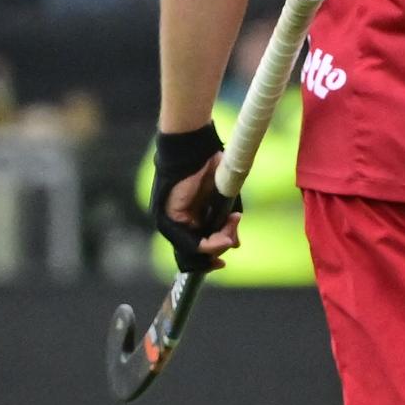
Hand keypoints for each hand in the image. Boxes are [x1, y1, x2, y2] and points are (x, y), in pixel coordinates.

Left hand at [150, 125, 240, 273]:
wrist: (197, 145)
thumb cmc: (211, 164)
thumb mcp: (224, 199)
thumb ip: (226, 221)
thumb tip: (234, 245)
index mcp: (194, 214)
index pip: (200, 245)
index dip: (213, 254)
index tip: (226, 259)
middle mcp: (182, 220)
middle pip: (199, 249)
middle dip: (219, 247)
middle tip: (233, 238)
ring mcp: (173, 220)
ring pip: (195, 248)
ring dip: (217, 245)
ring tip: (230, 232)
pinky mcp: (169, 217)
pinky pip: (187, 241)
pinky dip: (206, 244)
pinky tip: (221, 239)